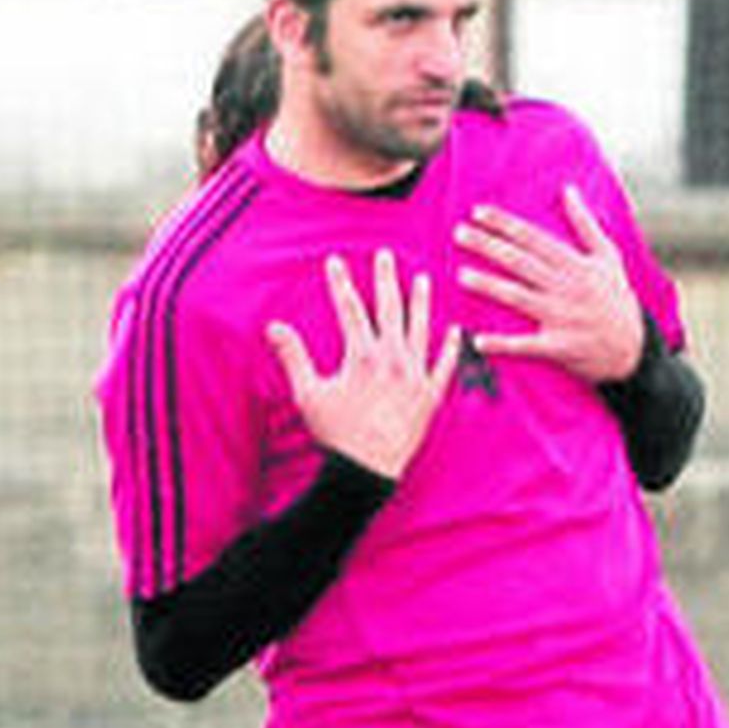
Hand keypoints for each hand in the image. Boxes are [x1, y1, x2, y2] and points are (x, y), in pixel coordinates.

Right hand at [267, 250, 460, 477]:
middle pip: (389, 309)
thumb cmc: (336, 435)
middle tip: (385, 256)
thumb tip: (273, 326)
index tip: (335, 261)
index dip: (341, 283)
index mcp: (362, 355)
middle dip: (386, 279)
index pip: (350, 309)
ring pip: (420, 330)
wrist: (366, 471)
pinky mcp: (430, 398)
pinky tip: (455, 331)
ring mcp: (414, 377)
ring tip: (422, 279)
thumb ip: (293, 356)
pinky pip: (445, 367)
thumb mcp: (307, 394)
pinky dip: (451, 349)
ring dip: (421, 302)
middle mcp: (392, 360)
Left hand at [455, 184, 645, 383]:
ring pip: (519, 297)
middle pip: (520, 262)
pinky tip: (479, 341)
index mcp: (575, 264)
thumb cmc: (617, 300)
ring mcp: (562, 317)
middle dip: (488, 246)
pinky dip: (503, 344)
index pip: (533, 238)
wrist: (633, 348)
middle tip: (459, 233)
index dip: (505, 224)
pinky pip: (526, 345)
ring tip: (462, 275)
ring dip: (490, 286)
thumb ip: (585, 223)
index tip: (478, 213)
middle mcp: (566, 287)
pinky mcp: (559, 346)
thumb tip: (568, 190)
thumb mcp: (608, 257)